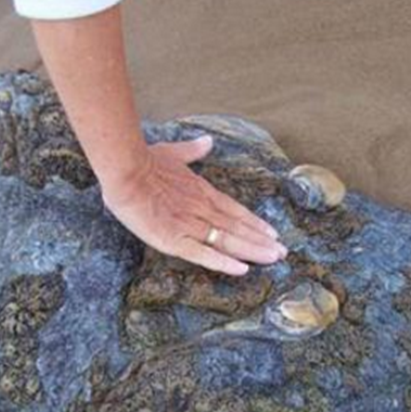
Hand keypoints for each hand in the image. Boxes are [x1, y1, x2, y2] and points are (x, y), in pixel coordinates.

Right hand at [100, 135, 287, 275]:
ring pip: (228, 241)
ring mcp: (190, 226)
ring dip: (253, 250)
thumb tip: (207, 141)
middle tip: (284, 252)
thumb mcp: (173, 153)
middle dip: (261, 241)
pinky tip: (242, 270)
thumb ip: (192, 151)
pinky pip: (204, 255)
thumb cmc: (145, 161)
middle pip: (238, 228)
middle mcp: (202, 210)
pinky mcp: (175, 241)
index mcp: (202, 192)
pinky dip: (224, 262)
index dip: (255, 222)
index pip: (235, 210)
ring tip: (274, 259)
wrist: (126, 171)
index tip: (272, 232)